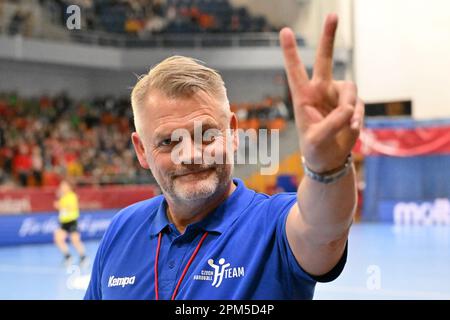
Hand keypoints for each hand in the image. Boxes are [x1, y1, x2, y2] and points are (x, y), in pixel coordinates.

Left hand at [279, 14, 363, 172]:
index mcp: (303, 98)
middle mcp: (319, 91)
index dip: (290, 53)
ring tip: (348, 124)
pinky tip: (352, 129)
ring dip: (351, 106)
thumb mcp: (317, 140)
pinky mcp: (352, 103)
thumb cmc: (316, 149)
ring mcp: (336, 95)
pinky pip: (359, 103)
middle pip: (324, 59)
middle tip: (333, 15)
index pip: (295, 72)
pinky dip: (358, 116)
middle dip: (328, 37)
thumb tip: (350, 108)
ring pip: (350, 87)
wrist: (330, 158)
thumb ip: (332, 124)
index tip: (284, 31)